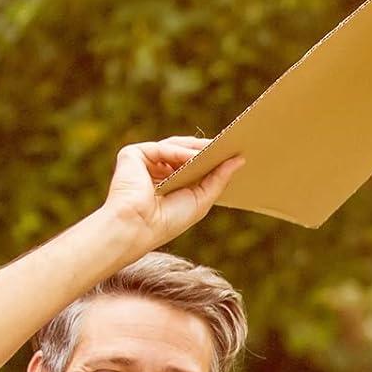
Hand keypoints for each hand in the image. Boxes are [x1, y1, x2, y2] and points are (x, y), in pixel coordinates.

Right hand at [101, 137, 244, 250]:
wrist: (138, 227)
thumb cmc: (168, 221)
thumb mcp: (201, 200)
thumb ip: (218, 179)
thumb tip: (239, 160)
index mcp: (170, 184)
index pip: (193, 166)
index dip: (212, 160)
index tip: (234, 153)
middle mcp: (156, 171)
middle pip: (184, 153)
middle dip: (206, 149)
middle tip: (229, 144)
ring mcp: (144, 162)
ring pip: (174, 147)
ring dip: (196, 147)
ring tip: (218, 147)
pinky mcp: (133, 155)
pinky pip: (161, 148)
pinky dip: (179, 151)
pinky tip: (196, 155)